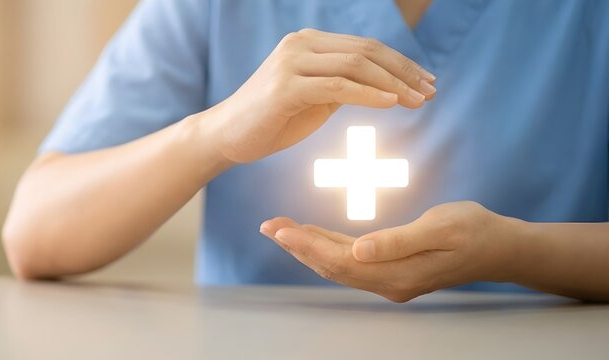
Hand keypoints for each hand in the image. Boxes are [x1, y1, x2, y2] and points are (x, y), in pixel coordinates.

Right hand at [200, 28, 436, 163]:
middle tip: (431, 92)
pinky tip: (392, 104)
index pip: (365, 47)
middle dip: (404, 72)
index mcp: (308, 42)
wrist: (227, 136)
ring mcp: (291, 63)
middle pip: (366, 52)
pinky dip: (369, 94)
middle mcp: (300, 44)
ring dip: (394, 84)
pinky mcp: (286, 87)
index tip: (426, 82)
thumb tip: (384, 86)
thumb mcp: (314, 98)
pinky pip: (338, 87)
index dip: (401, 63)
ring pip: (356, 66)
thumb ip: (342, 85)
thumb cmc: (271, 120)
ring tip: (419, 101)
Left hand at [259, 201, 518, 302]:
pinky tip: (311, 235)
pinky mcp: (391, 271)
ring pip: (337, 264)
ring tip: (280, 227)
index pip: (340, 262)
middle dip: (297, 245)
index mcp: (397, 274)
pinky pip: (350, 261)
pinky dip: (327, 247)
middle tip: (268, 224)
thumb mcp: (439, 228)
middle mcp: (388, 283)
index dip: (307, 245)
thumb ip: (397, 241)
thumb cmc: (475, 230)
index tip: (280, 229)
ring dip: (307, 247)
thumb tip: (359, 251)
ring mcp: (389, 279)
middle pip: (331, 266)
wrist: (501, 247)